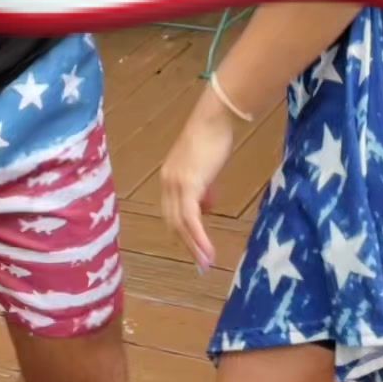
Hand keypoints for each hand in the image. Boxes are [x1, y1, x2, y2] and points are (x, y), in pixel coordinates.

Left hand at [161, 91, 235, 269]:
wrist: (215, 118)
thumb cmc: (213, 136)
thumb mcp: (205, 165)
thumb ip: (203, 185)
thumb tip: (207, 204)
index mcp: (168, 177)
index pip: (171, 210)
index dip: (182, 229)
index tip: (194, 244)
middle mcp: (167, 183)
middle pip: (173, 222)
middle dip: (187, 244)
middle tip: (200, 262)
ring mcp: (176, 185)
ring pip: (181, 225)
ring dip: (194, 246)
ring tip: (205, 263)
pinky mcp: (189, 186)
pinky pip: (192, 220)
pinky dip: (199, 238)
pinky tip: (208, 250)